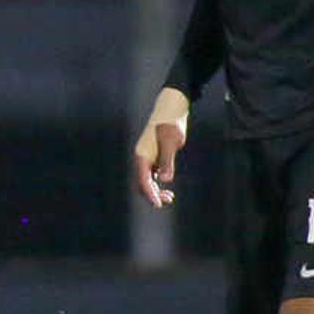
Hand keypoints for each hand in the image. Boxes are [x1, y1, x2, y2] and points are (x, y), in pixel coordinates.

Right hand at [132, 87, 190, 208]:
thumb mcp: (171, 142)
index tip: (159, 204)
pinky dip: (158, 183)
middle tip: (168, 201)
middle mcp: (142, 158)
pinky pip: (151, 174)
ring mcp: (147, 157)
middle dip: (152, 194)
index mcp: (142, 155)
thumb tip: (164, 180)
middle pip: (142, 183)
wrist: (172, 109)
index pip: (143, 180)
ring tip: (170, 198)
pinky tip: (167, 188)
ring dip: (155, 190)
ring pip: (146, 180)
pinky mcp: (154, 155)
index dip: (150, 194)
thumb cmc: (171, 123)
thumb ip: (167, 161)